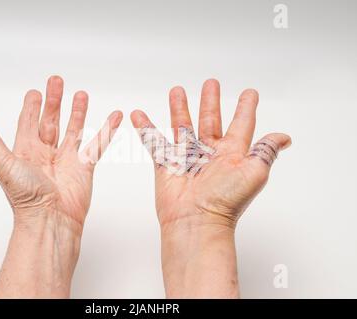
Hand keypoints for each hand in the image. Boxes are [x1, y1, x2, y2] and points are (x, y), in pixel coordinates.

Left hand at [0, 76, 121, 297]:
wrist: (51, 219)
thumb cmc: (26, 197)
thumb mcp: (2, 162)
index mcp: (26, 151)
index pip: (29, 123)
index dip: (31, 108)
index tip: (34, 93)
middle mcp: (46, 153)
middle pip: (51, 120)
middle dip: (54, 101)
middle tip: (57, 81)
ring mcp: (67, 159)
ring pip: (74, 128)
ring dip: (77, 111)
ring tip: (81, 94)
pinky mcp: (85, 166)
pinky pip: (98, 143)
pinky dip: (107, 130)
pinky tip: (114, 117)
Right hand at [131, 79, 290, 297]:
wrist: (196, 220)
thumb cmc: (227, 200)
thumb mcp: (255, 172)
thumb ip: (266, 150)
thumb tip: (285, 138)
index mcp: (232, 153)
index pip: (241, 124)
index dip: (246, 108)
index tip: (249, 93)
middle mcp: (210, 153)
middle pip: (210, 120)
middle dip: (210, 102)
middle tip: (210, 83)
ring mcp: (187, 157)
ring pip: (182, 126)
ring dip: (179, 108)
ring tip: (177, 91)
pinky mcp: (166, 164)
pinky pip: (154, 142)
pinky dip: (146, 128)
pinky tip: (138, 115)